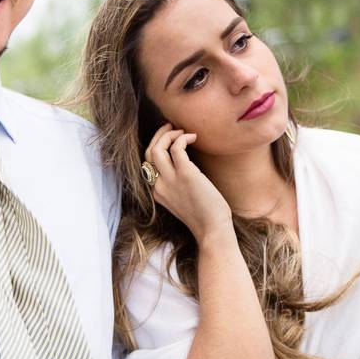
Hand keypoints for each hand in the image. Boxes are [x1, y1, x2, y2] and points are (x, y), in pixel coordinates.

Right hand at [144, 124, 231, 243]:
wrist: (212, 230)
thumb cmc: (204, 217)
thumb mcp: (181, 201)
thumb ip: (176, 185)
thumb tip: (184, 164)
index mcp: (156, 191)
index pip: (147, 163)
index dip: (156, 146)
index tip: (167, 139)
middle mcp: (158, 185)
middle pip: (148, 152)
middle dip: (158, 135)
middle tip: (171, 127)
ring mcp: (170, 179)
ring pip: (157, 148)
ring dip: (168, 134)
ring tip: (181, 130)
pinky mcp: (185, 174)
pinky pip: (177, 148)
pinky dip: (183, 138)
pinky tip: (194, 137)